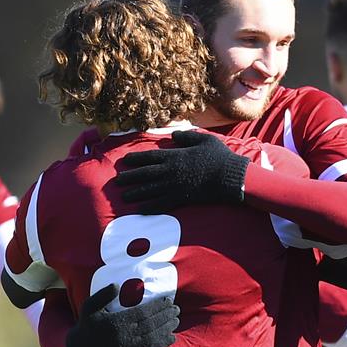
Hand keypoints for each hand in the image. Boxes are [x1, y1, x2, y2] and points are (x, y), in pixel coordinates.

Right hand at [66, 284, 179, 346]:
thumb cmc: (86, 325)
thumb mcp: (89, 307)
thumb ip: (102, 295)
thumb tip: (117, 285)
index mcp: (115, 322)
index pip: (142, 313)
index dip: (157, 307)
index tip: (168, 300)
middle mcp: (123, 336)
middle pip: (150, 325)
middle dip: (165, 316)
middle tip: (177, 309)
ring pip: (152, 338)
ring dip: (166, 329)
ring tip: (176, 321)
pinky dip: (162, 345)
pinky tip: (171, 338)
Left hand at [113, 130, 248, 210]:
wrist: (229, 177)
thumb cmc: (219, 157)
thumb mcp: (204, 140)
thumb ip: (187, 137)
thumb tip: (173, 136)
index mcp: (175, 156)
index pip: (150, 157)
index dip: (136, 158)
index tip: (125, 160)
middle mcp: (170, 171)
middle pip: (145, 174)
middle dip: (130, 177)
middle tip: (117, 181)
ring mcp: (174, 186)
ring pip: (150, 190)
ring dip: (135, 193)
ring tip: (124, 197)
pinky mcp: (181, 198)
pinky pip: (162, 204)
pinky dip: (150, 207)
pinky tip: (140, 210)